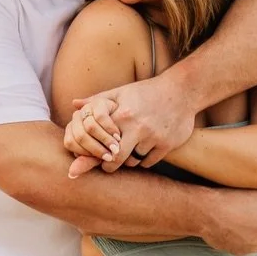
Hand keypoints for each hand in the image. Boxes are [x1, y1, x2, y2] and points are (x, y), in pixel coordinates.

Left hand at [64, 72, 196, 173]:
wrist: (182, 90)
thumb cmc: (147, 91)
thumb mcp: (121, 92)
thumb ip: (97, 100)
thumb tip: (74, 104)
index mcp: (122, 114)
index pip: (101, 141)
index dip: (94, 152)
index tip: (94, 155)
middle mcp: (137, 127)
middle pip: (115, 158)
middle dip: (109, 165)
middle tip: (108, 165)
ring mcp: (153, 137)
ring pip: (133, 161)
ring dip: (129, 160)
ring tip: (128, 152)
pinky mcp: (167, 144)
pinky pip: (149, 162)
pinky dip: (144, 160)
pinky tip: (144, 151)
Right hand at [199, 189, 256, 255]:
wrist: (207, 211)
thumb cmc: (229, 196)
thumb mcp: (256, 193)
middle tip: (244, 214)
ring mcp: (255, 245)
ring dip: (249, 233)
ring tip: (234, 221)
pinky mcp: (242, 252)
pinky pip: (244, 246)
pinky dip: (238, 240)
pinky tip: (228, 229)